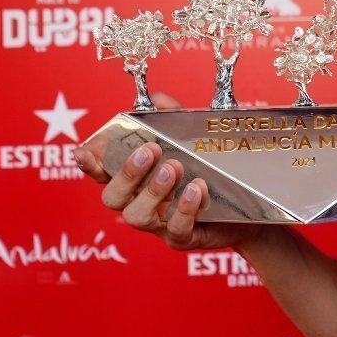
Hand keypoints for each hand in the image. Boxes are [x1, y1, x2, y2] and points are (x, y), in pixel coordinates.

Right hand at [74, 92, 265, 250]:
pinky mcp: (184, 237)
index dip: (90, 164)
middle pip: (113, 197)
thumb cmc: (212, 172)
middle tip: (150, 150)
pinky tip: (196, 189)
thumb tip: (158, 99)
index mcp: (138, 180)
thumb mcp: (194, 141)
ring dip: (152, 191)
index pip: (103, 173)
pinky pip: (176, 230)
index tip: (86, 151)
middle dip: (126, 173)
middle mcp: (142, 203)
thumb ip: (174, 119)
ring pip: (137, 216)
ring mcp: (160, 224)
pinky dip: (184, 208)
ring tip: (175, 168)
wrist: (249, 208)